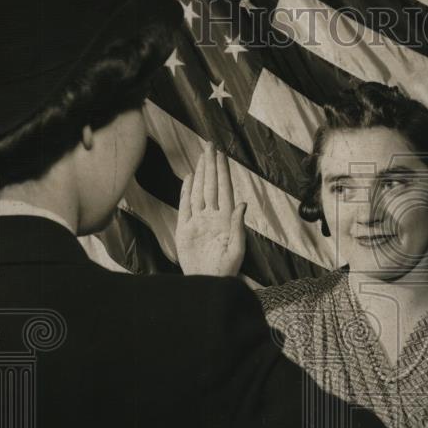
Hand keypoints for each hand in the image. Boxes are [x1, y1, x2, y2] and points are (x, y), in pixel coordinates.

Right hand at [175, 142, 246, 275]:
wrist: (207, 283)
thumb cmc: (226, 270)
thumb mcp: (237, 249)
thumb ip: (238, 226)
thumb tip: (242, 203)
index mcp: (226, 219)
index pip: (224, 189)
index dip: (222, 171)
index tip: (222, 155)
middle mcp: (212, 216)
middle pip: (211, 185)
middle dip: (211, 165)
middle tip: (210, 145)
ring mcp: (198, 221)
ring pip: (199, 191)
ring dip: (201, 173)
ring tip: (202, 156)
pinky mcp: (185, 229)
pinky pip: (185, 205)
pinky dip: (186, 191)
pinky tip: (189, 178)